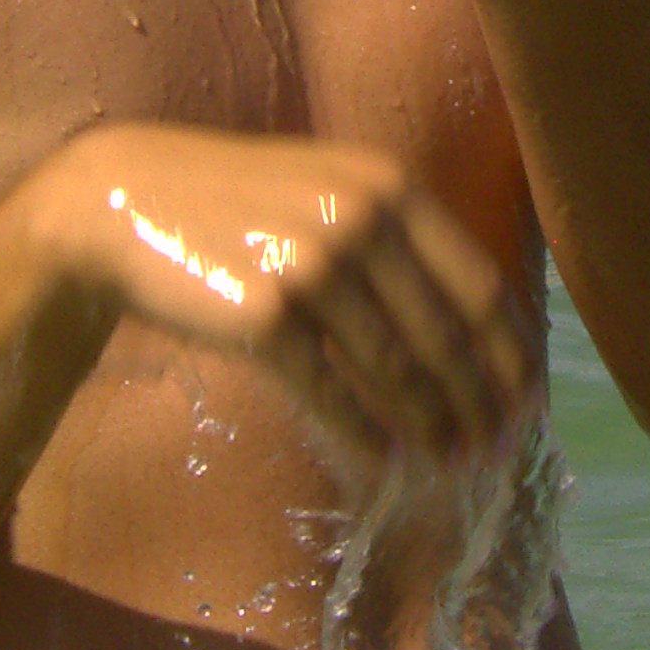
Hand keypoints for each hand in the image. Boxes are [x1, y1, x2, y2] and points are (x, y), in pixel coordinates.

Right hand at [50, 123, 531, 464]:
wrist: (124, 205)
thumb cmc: (238, 205)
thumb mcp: (327, 188)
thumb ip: (396, 235)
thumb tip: (471, 323)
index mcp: (389, 186)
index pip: (479, 286)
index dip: (509, 352)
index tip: (525, 399)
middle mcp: (359, 221)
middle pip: (445, 337)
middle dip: (478, 403)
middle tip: (494, 450)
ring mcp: (311, 268)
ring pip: (396, 372)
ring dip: (430, 427)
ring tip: (448, 461)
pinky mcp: (264, 318)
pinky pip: (333, 395)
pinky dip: (365, 437)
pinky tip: (384, 462)